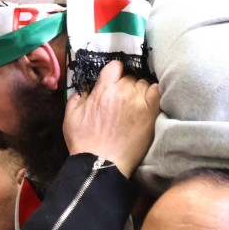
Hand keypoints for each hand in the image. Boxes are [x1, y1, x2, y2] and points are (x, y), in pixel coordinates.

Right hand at [62, 60, 159, 177]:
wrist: (101, 164)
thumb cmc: (84, 143)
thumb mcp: (71, 116)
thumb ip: (78, 97)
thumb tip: (86, 89)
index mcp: (103, 90)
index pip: (115, 66)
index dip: (114, 72)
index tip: (113, 81)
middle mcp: (122, 91)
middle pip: (129, 77)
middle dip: (125, 85)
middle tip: (121, 99)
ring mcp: (139, 102)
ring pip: (143, 84)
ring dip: (139, 91)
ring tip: (134, 105)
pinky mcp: (151, 113)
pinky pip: (157, 92)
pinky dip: (153, 94)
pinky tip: (148, 102)